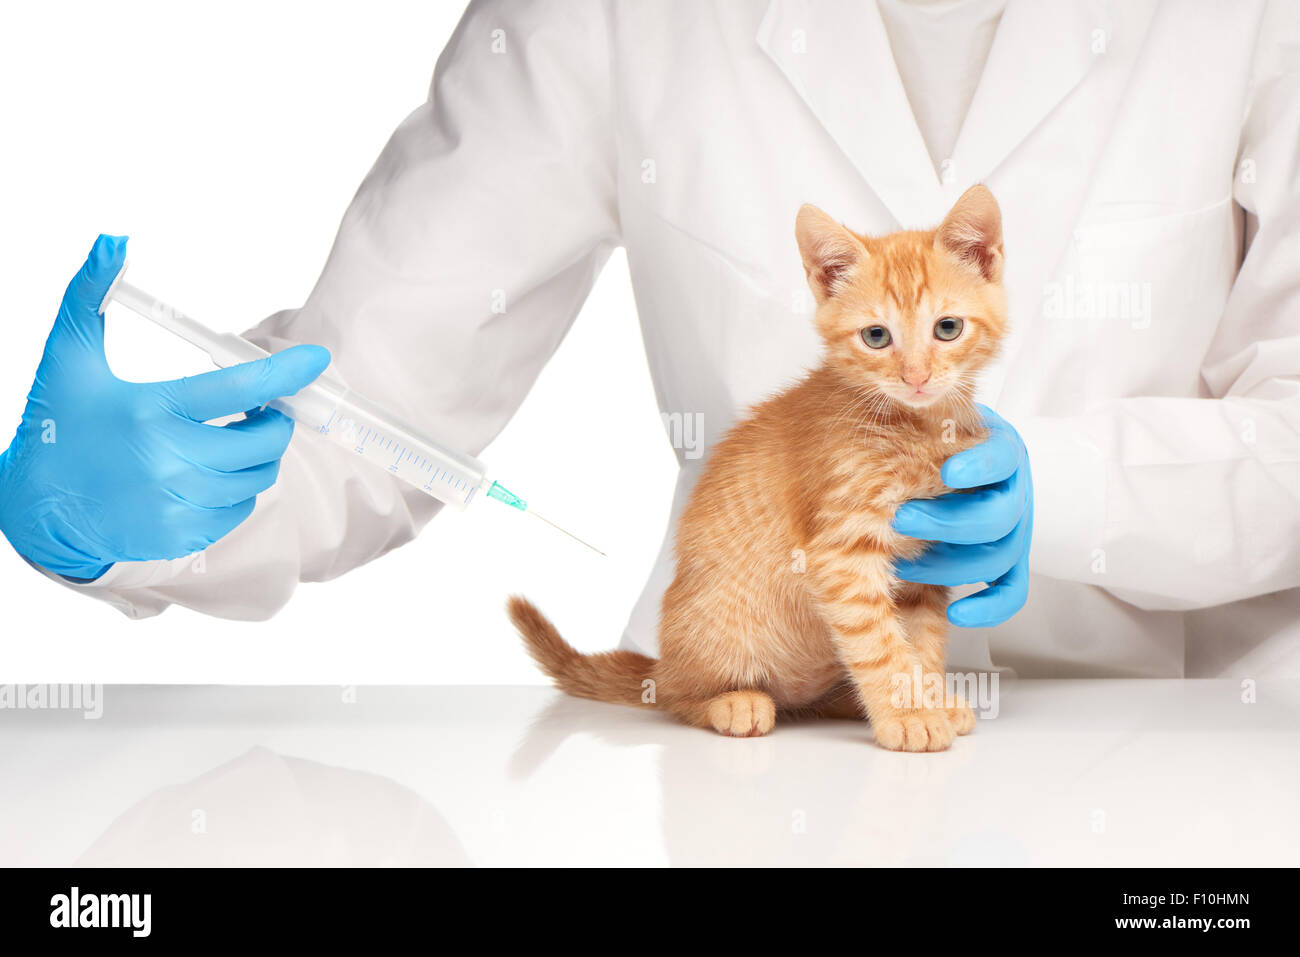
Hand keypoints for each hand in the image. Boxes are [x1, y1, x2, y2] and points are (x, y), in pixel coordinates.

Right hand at [0, 235, 330, 579]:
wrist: (35, 507)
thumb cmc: (58, 423)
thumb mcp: (69, 356)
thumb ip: (91, 294)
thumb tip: (114, 240)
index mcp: (150, 410)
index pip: (238, 389)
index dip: (285, 373)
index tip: (315, 359)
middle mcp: (168, 461)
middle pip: (261, 441)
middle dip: (272, 421)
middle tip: (260, 410)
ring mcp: (176, 504)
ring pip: (257, 477)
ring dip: (258, 456)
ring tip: (233, 441)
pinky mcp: (181, 536)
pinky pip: (239, 509)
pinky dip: (237, 490)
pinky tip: (210, 475)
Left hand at [891, 405, 1031, 627]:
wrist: (959, 460)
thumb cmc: (932, 439)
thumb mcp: (934, 422)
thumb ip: (921, 423)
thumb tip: (892, 407)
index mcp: (1000, 448)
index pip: (1000, 456)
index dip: (977, 465)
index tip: (946, 471)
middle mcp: (1013, 489)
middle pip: (997, 516)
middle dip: (945, 523)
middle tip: (898, 520)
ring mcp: (1016, 528)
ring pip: (997, 556)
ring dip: (946, 565)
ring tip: (899, 563)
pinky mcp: (1010, 562)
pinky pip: (1012, 592)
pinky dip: (990, 608)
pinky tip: (959, 615)